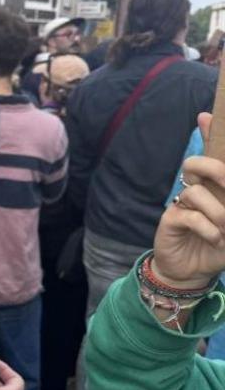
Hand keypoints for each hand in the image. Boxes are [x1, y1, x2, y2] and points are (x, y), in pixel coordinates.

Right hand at [152, 113, 224, 288]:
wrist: (192, 273)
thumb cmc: (218, 245)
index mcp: (213, 187)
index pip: (211, 156)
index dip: (208, 133)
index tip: (206, 116)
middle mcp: (196, 191)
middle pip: (196, 164)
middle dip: (215, 170)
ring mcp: (181, 204)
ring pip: (197, 192)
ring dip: (219, 213)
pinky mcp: (170, 220)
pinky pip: (189, 214)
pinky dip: (207, 228)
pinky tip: (215, 238)